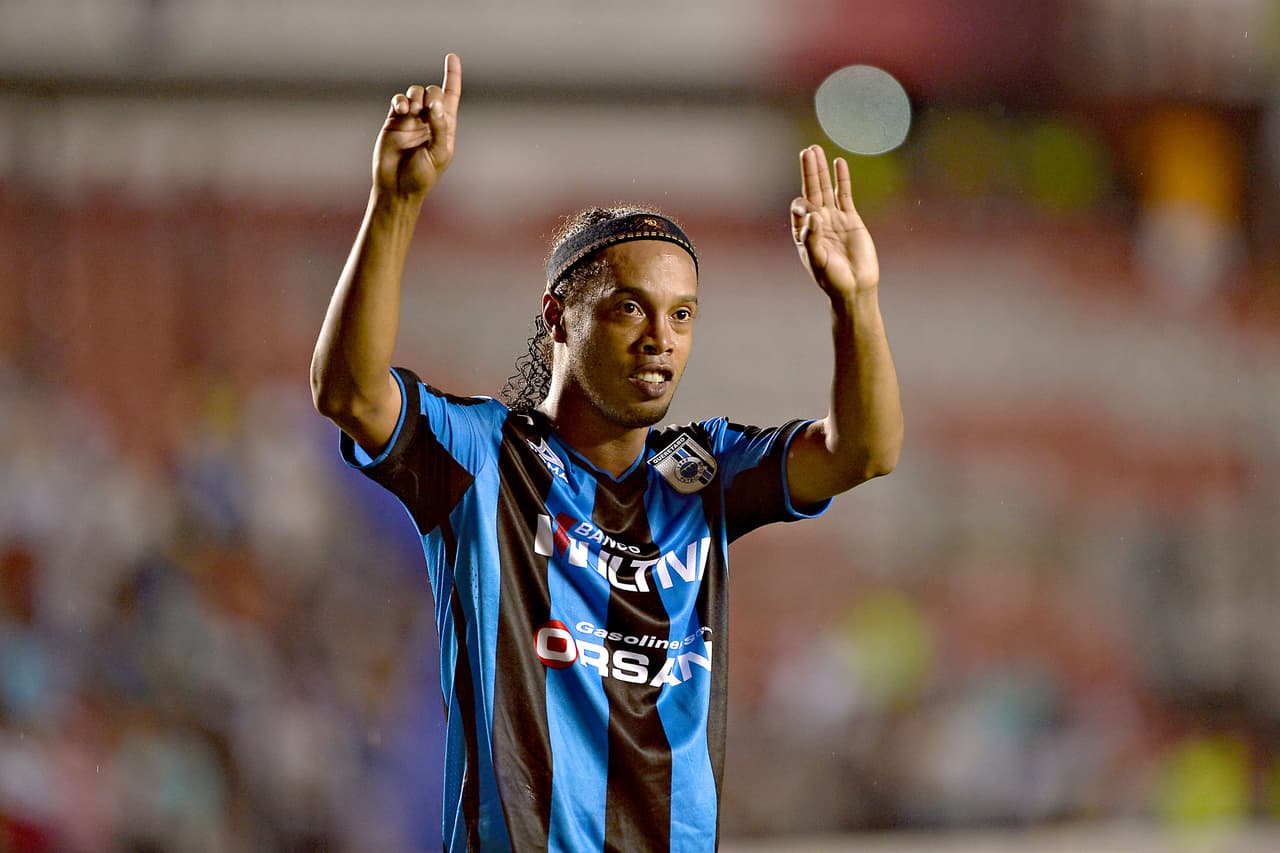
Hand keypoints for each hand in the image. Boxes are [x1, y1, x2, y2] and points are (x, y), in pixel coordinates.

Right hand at [373, 53, 461, 197]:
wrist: (396, 187)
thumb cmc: (421, 176)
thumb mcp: (439, 154)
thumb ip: (440, 128)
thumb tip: (436, 104)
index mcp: (446, 126)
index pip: (452, 96)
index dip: (452, 76)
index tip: (451, 56)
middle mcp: (429, 119)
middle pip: (433, 91)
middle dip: (432, 95)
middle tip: (427, 111)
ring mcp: (411, 119)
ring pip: (415, 92)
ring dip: (416, 97)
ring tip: (413, 112)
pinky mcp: (394, 120)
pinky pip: (398, 100)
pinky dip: (400, 100)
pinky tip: (402, 109)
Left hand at [791, 144, 878, 298]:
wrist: (856, 287)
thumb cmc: (832, 278)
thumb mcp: (817, 260)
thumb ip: (812, 238)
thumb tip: (812, 214)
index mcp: (803, 233)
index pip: (799, 209)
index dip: (802, 205)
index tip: (809, 212)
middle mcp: (817, 222)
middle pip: (811, 190)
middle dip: (809, 171)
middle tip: (806, 151)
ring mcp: (834, 218)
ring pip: (826, 188)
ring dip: (821, 170)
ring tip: (816, 150)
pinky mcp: (851, 219)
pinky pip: (844, 194)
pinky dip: (842, 179)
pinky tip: (839, 163)